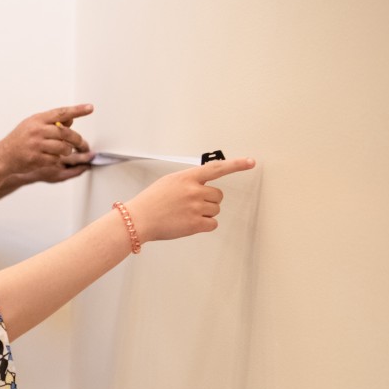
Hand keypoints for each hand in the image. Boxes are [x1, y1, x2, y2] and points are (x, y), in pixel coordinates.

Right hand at [0, 104, 94, 174]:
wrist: (3, 156)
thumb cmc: (20, 139)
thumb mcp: (32, 125)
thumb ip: (51, 122)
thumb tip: (70, 119)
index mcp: (37, 120)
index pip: (61, 113)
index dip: (77, 110)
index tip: (90, 108)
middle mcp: (37, 131)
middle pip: (66, 133)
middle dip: (76, 139)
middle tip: (80, 142)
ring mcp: (36, 146)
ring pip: (63, 148)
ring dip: (67, 151)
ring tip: (63, 151)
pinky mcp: (37, 159)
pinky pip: (56, 159)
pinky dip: (57, 159)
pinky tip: (50, 157)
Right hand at [123, 158, 256, 243]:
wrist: (138, 219)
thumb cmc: (150, 202)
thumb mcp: (168, 182)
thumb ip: (188, 181)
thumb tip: (202, 184)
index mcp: (187, 177)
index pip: (217, 168)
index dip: (236, 165)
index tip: (250, 163)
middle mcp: (193, 190)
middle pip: (218, 196)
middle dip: (209, 200)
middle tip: (192, 205)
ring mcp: (195, 207)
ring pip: (215, 210)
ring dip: (205, 213)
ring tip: (186, 214)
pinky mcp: (195, 224)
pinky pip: (212, 224)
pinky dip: (204, 225)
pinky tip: (189, 223)